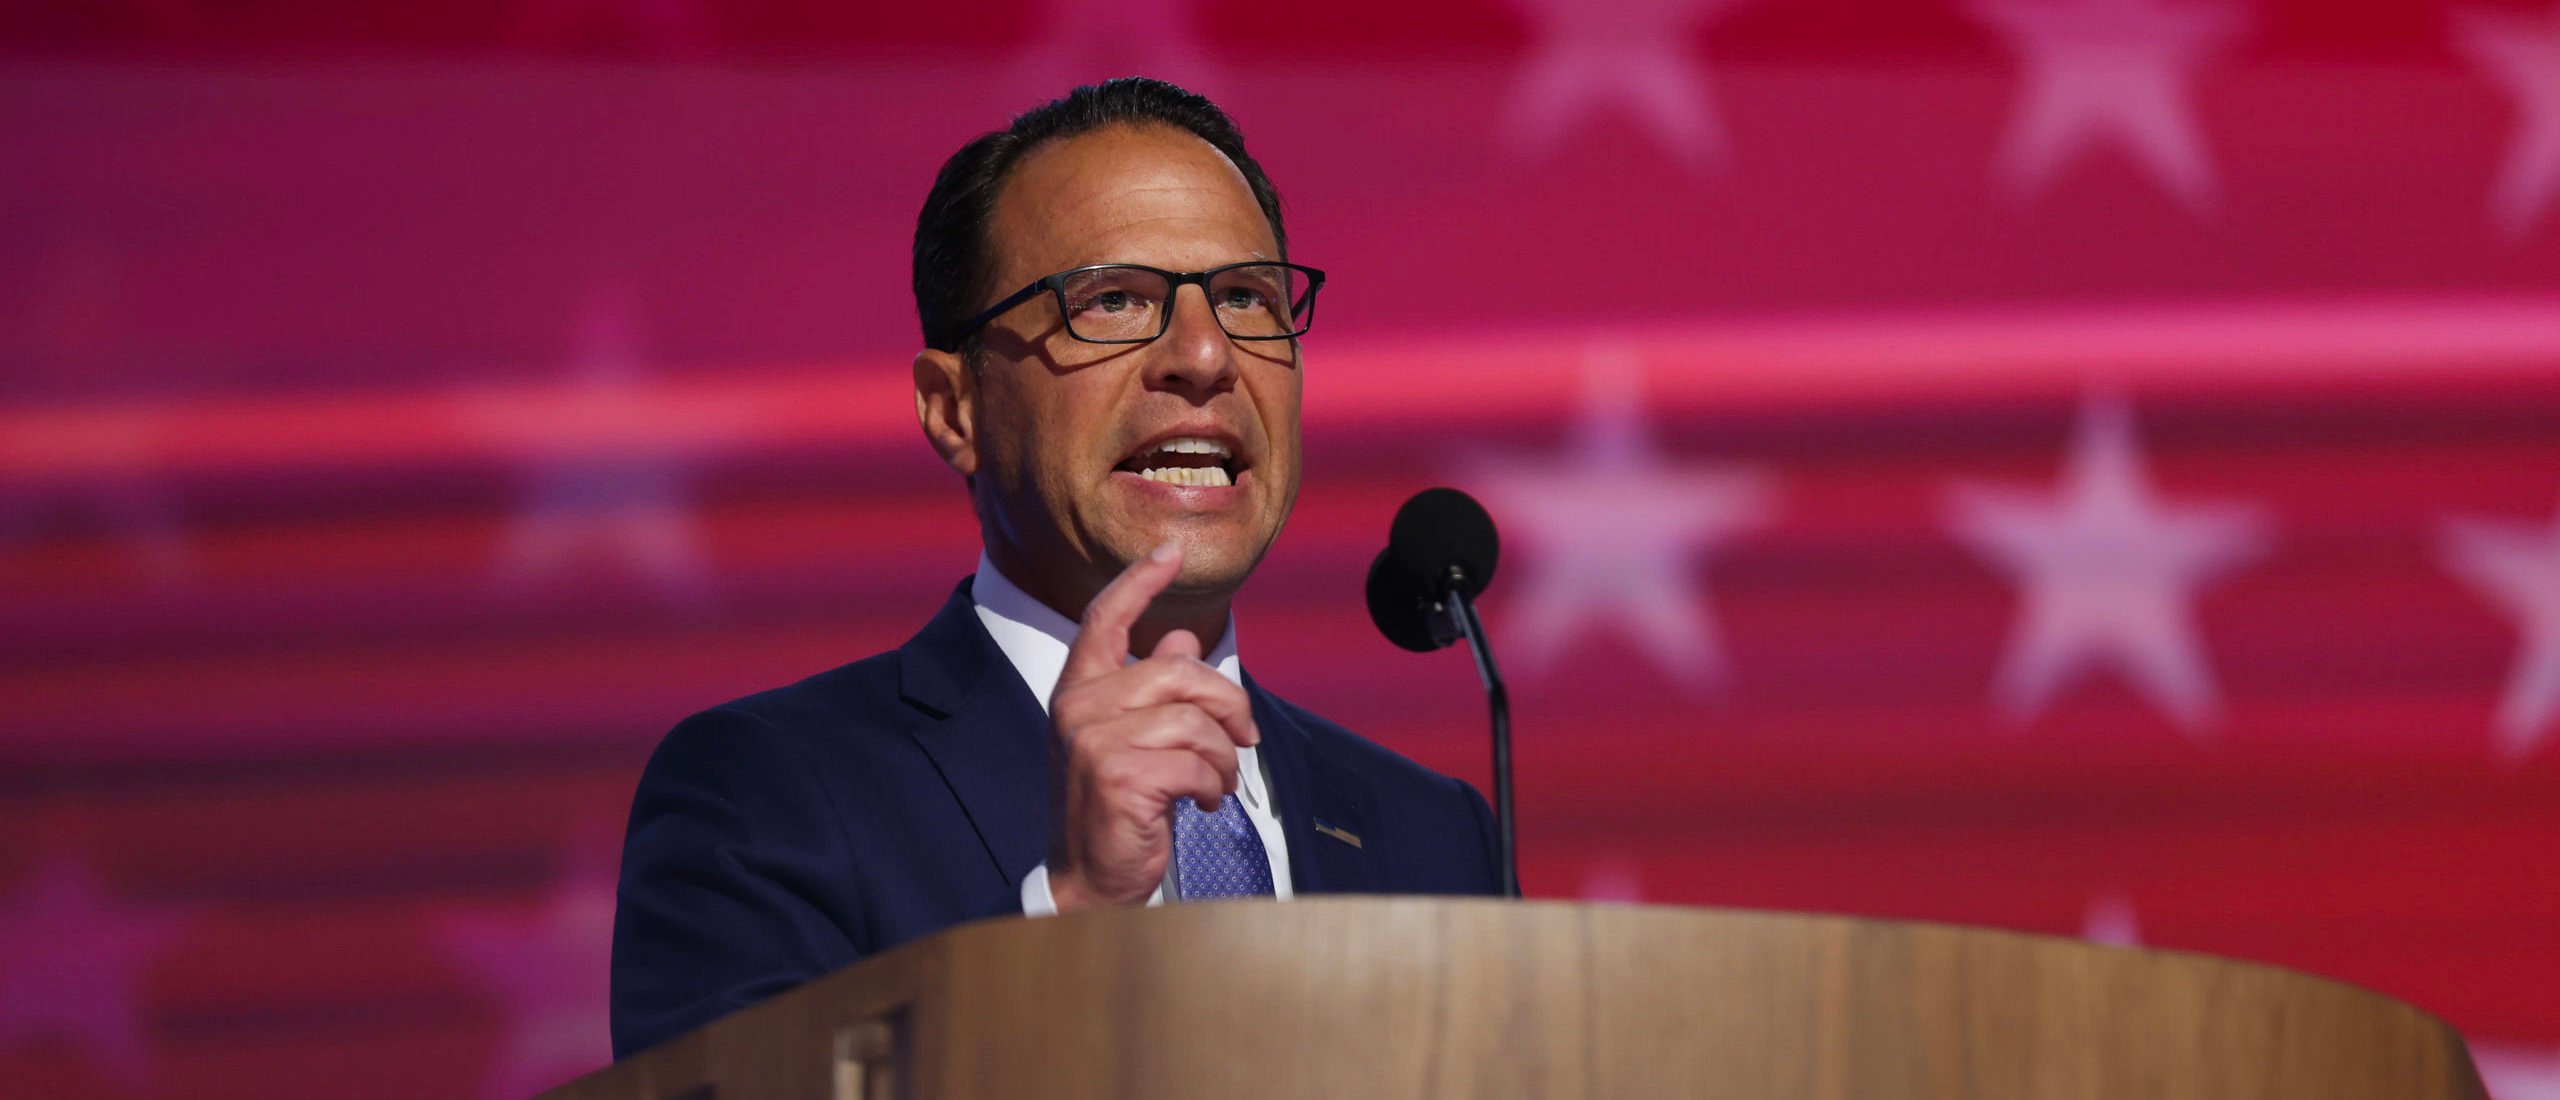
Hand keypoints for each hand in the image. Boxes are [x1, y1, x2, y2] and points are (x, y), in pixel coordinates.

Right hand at [1044, 541, 1260, 910]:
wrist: (1089, 880)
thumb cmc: (1116, 807)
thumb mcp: (1133, 740)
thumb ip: (1155, 690)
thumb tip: (1181, 640)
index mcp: (1079, 689)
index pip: (1105, 617)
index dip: (1140, 580)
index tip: (1172, 548)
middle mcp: (1078, 707)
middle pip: (1179, 671)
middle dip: (1228, 704)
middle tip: (1245, 738)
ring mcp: (1093, 741)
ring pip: (1195, 720)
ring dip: (1224, 757)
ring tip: (1219, 782)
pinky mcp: (1118, 777)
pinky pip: (1196, 763)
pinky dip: (1215, 785)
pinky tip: (1205, 803)